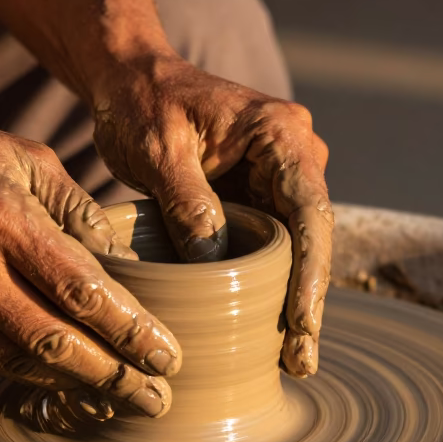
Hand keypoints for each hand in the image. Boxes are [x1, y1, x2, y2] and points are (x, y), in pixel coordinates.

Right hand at [0, 116, 181, 424]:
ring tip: (125, 398)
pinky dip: (36, 377)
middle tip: (158, 398)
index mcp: (5, 220)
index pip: (83, 291)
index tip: (169, 355)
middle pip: (58, 343)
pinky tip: (70, 383)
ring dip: (80, 387)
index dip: (131, 331)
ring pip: (25, 364)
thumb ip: (76, 209)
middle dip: (116, 376)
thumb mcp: (22, 158)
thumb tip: (124, 262)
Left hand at [91, 55, 332, 376]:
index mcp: (280, 132)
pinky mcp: (257, 197)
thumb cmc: (142, 103)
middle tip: (302, 361)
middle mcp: (294, 154)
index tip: (300, 320)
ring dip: (294, 301)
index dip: (310, 270)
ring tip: (294, 361)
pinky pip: (272, 246)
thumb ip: (189, 202)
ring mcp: (278, 177)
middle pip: (312, 236)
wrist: (130, 80)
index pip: (309, 208)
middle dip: (308, 300)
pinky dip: (271, 286)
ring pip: (297, 248)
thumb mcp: (159, 150)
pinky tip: (271, 333)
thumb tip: (215, 264)